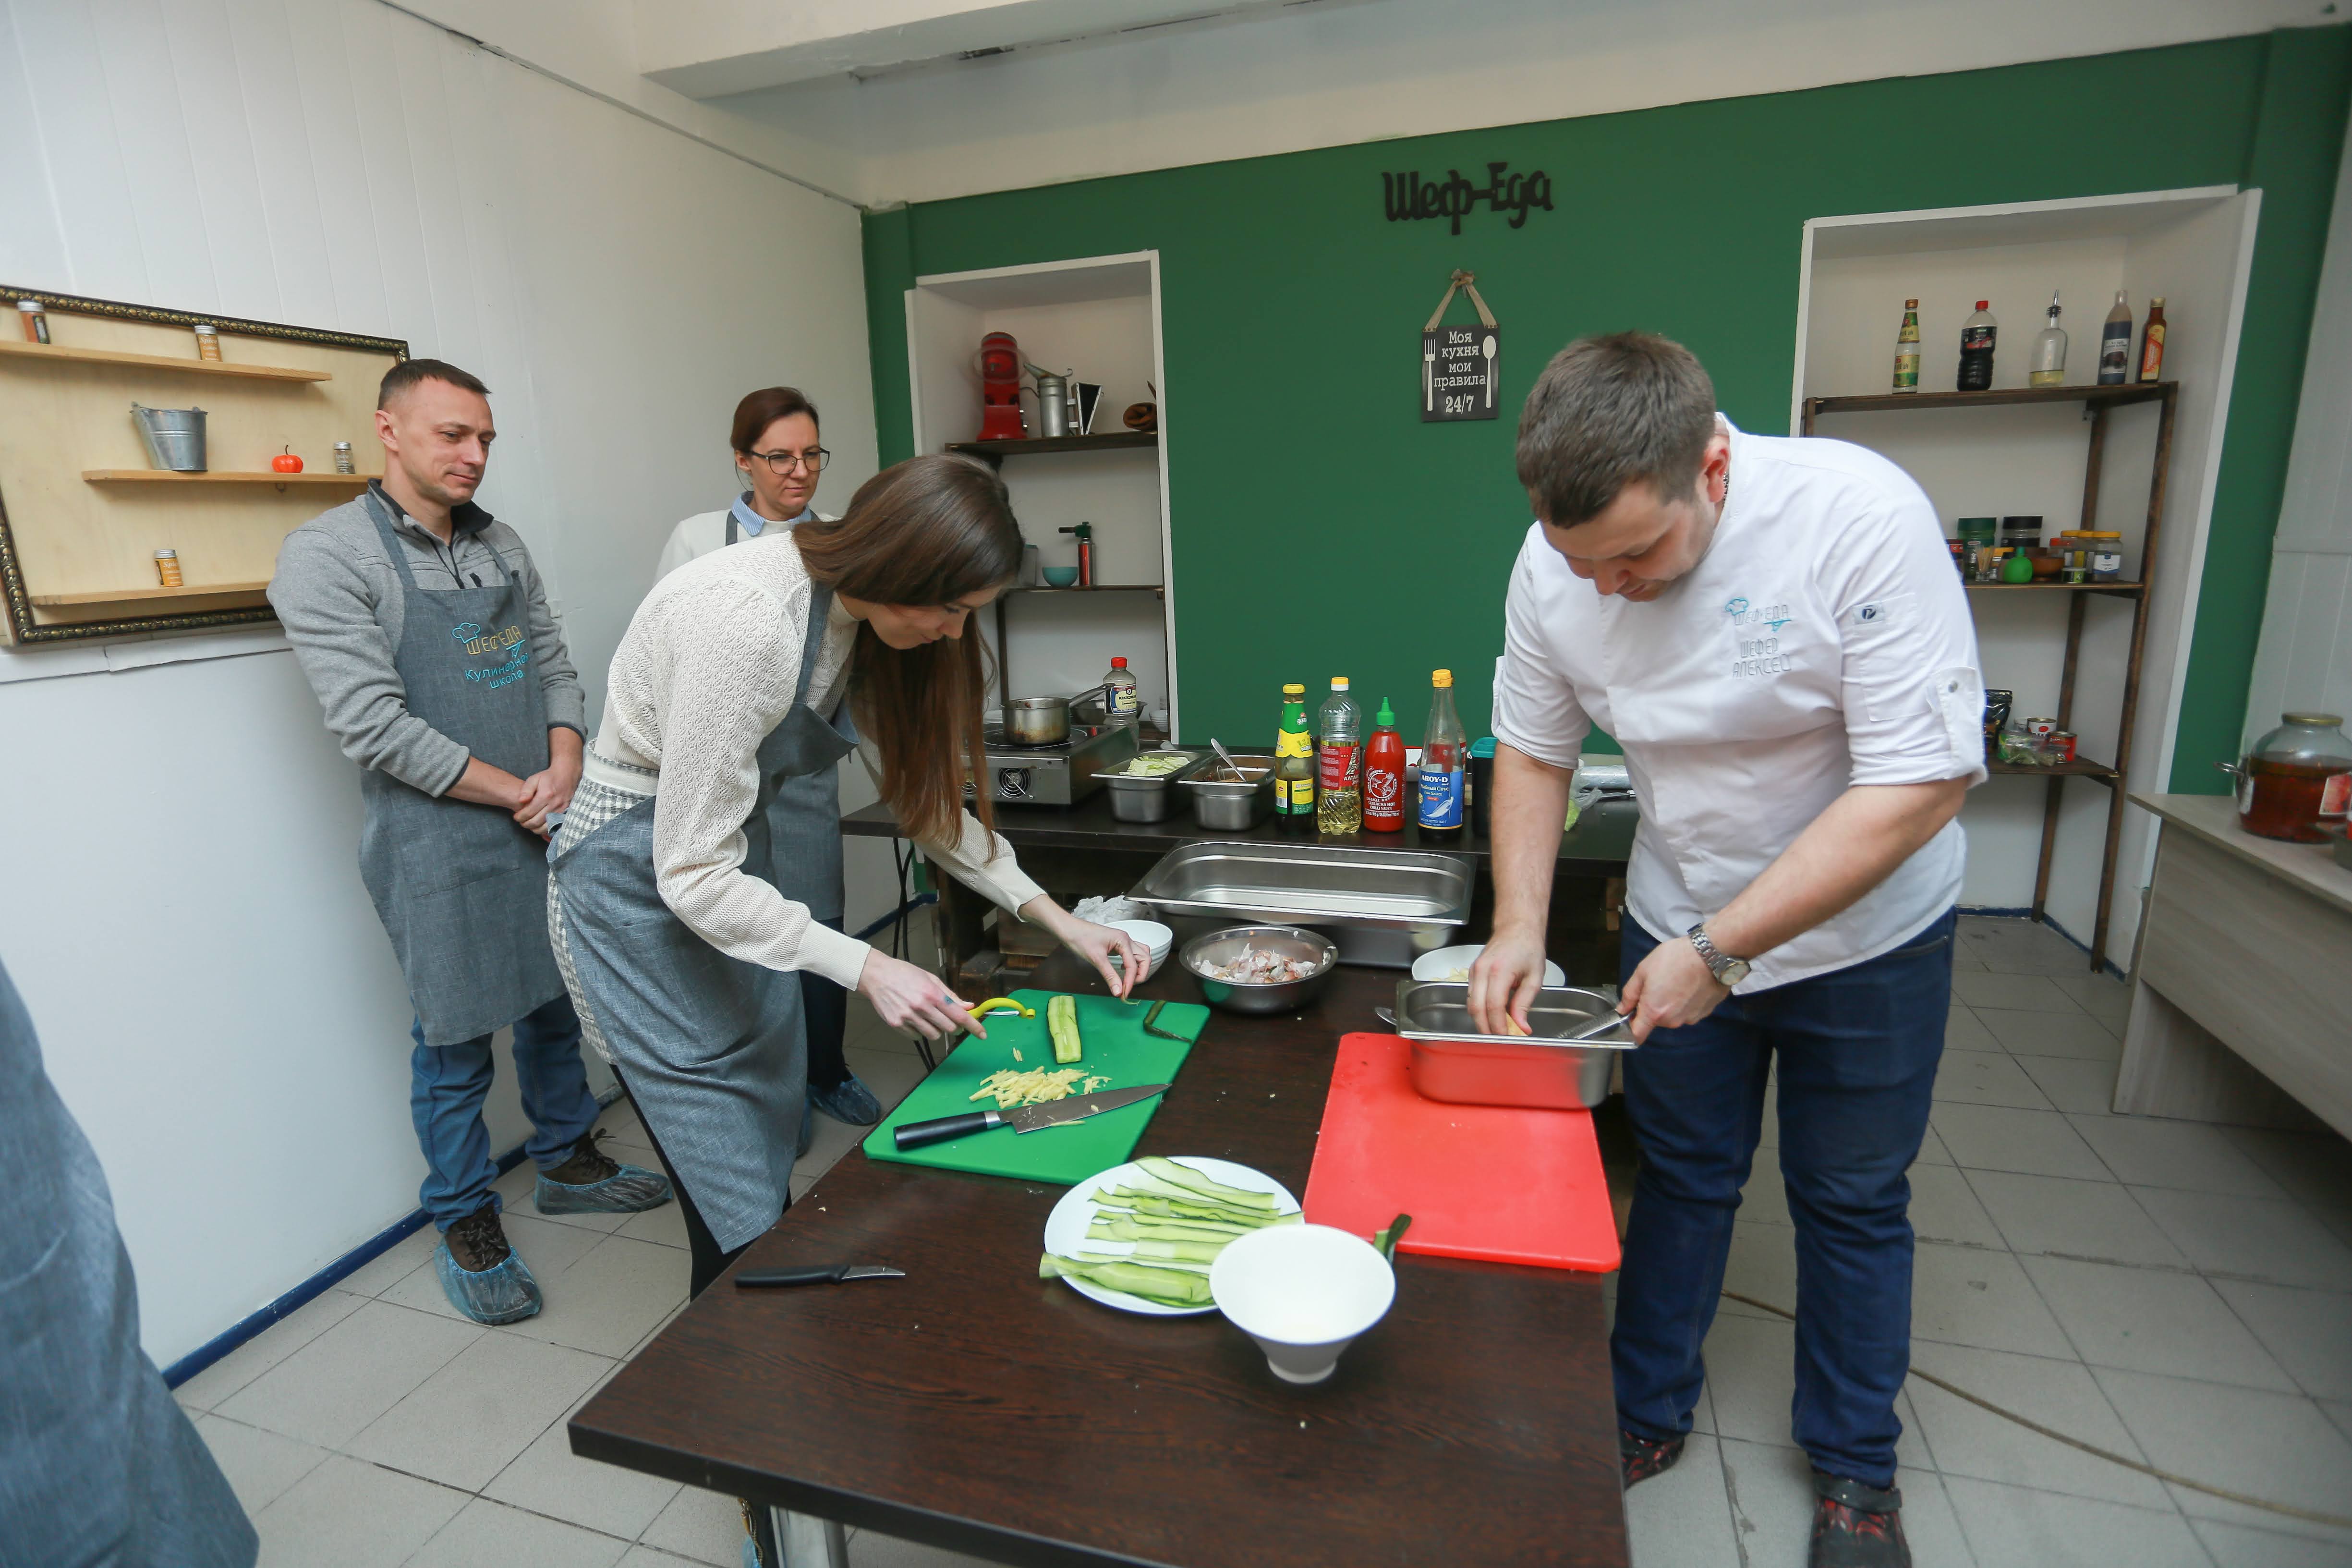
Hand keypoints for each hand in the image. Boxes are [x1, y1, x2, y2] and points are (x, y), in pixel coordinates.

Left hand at [512, 767, 576, 835]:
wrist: (567, 775)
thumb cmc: (548, 777)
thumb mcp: (534, 779)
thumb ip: (526, 790)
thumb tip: (520, 801)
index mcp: (545, 795)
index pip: (528, 812)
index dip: (519, 817)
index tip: (516, 816)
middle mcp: (554, 804)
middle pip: (536, 822)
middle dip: (525, 824)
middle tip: (521, 821)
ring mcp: (561, 810)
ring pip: (544, 827)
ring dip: (534, 828)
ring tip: (529, 823)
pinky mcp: (565, 813)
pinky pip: (554, 827)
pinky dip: (545, 829)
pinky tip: (540, 825)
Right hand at [857, 950, 984, 1041]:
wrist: (877, 975)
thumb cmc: (905, 974)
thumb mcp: (930, 979)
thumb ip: (950, 995)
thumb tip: (968, 1007)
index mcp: (932, 994)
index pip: (959, 1015)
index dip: (974, 1026)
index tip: (982, 1034)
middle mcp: (921, 1007)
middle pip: (949, 1028)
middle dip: (954, 1026)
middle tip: (949, 1019)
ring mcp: (908, 1017)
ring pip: (933, 1035)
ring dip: (936, 1029)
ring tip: (927, 1016)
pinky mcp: (896, 1024)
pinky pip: (917, 1037)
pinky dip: (919, 1031)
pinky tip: (914, 1019)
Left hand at [1017, 897, 1144, 999]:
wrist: (1069, 929)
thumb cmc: (1081, 939)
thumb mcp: (1096, 959)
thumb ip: (1110, 976)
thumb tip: (1118, 992)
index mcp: (1123, 940)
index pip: (1133, 965)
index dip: (1130, 982)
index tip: (1124, 994)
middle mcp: (1126, 939)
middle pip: (1145, 958)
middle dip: (1141, 974)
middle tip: (1129, 987)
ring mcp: (1122, 940)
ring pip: (1141, 954)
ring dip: (1139, 967)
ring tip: (1129, 979)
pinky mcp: (1117, 943)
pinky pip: (1132, 953)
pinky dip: (1132, 963)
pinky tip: (1122, 969)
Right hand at [1467, 925, 1549, 1035]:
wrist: (1516, 927)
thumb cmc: (1528, 948)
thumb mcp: (1535, 977)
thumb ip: (1525, 1003)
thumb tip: (1521, 1027)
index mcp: (1499, 971)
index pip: (1494, 1006)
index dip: (1499, 1026)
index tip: (1507, 1038)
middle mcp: (1482, 970)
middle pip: (1476, 1008)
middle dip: (1486, 1028)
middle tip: (1499, 1040)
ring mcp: (1474, 971)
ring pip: (1470, 1004)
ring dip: (1482, 1020)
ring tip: (1498, 1030)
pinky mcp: (1472, 972)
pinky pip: (1471, 996)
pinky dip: (1480, 1009)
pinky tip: (1492, 1015)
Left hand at [1619, 937, 1731, 1043]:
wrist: (1711, 953)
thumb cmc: (1674, 959)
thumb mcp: (1643, 970)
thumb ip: (1630, 994)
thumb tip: (1622, 1009)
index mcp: (1654, 1012)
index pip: (1637, 1036)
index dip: (1630, 1030)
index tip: (1630, 1017)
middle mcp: (1673, 1021)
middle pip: (1656, 1020)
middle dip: (1653, 1006)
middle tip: (1658, 983)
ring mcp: (1691, 1018)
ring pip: (1674, 1015)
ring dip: (1671, 1003)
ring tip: (1676, 981)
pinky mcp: (1705, 1012)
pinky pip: (1689, 1010)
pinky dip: (1687, 1001)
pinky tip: (1690, 984)